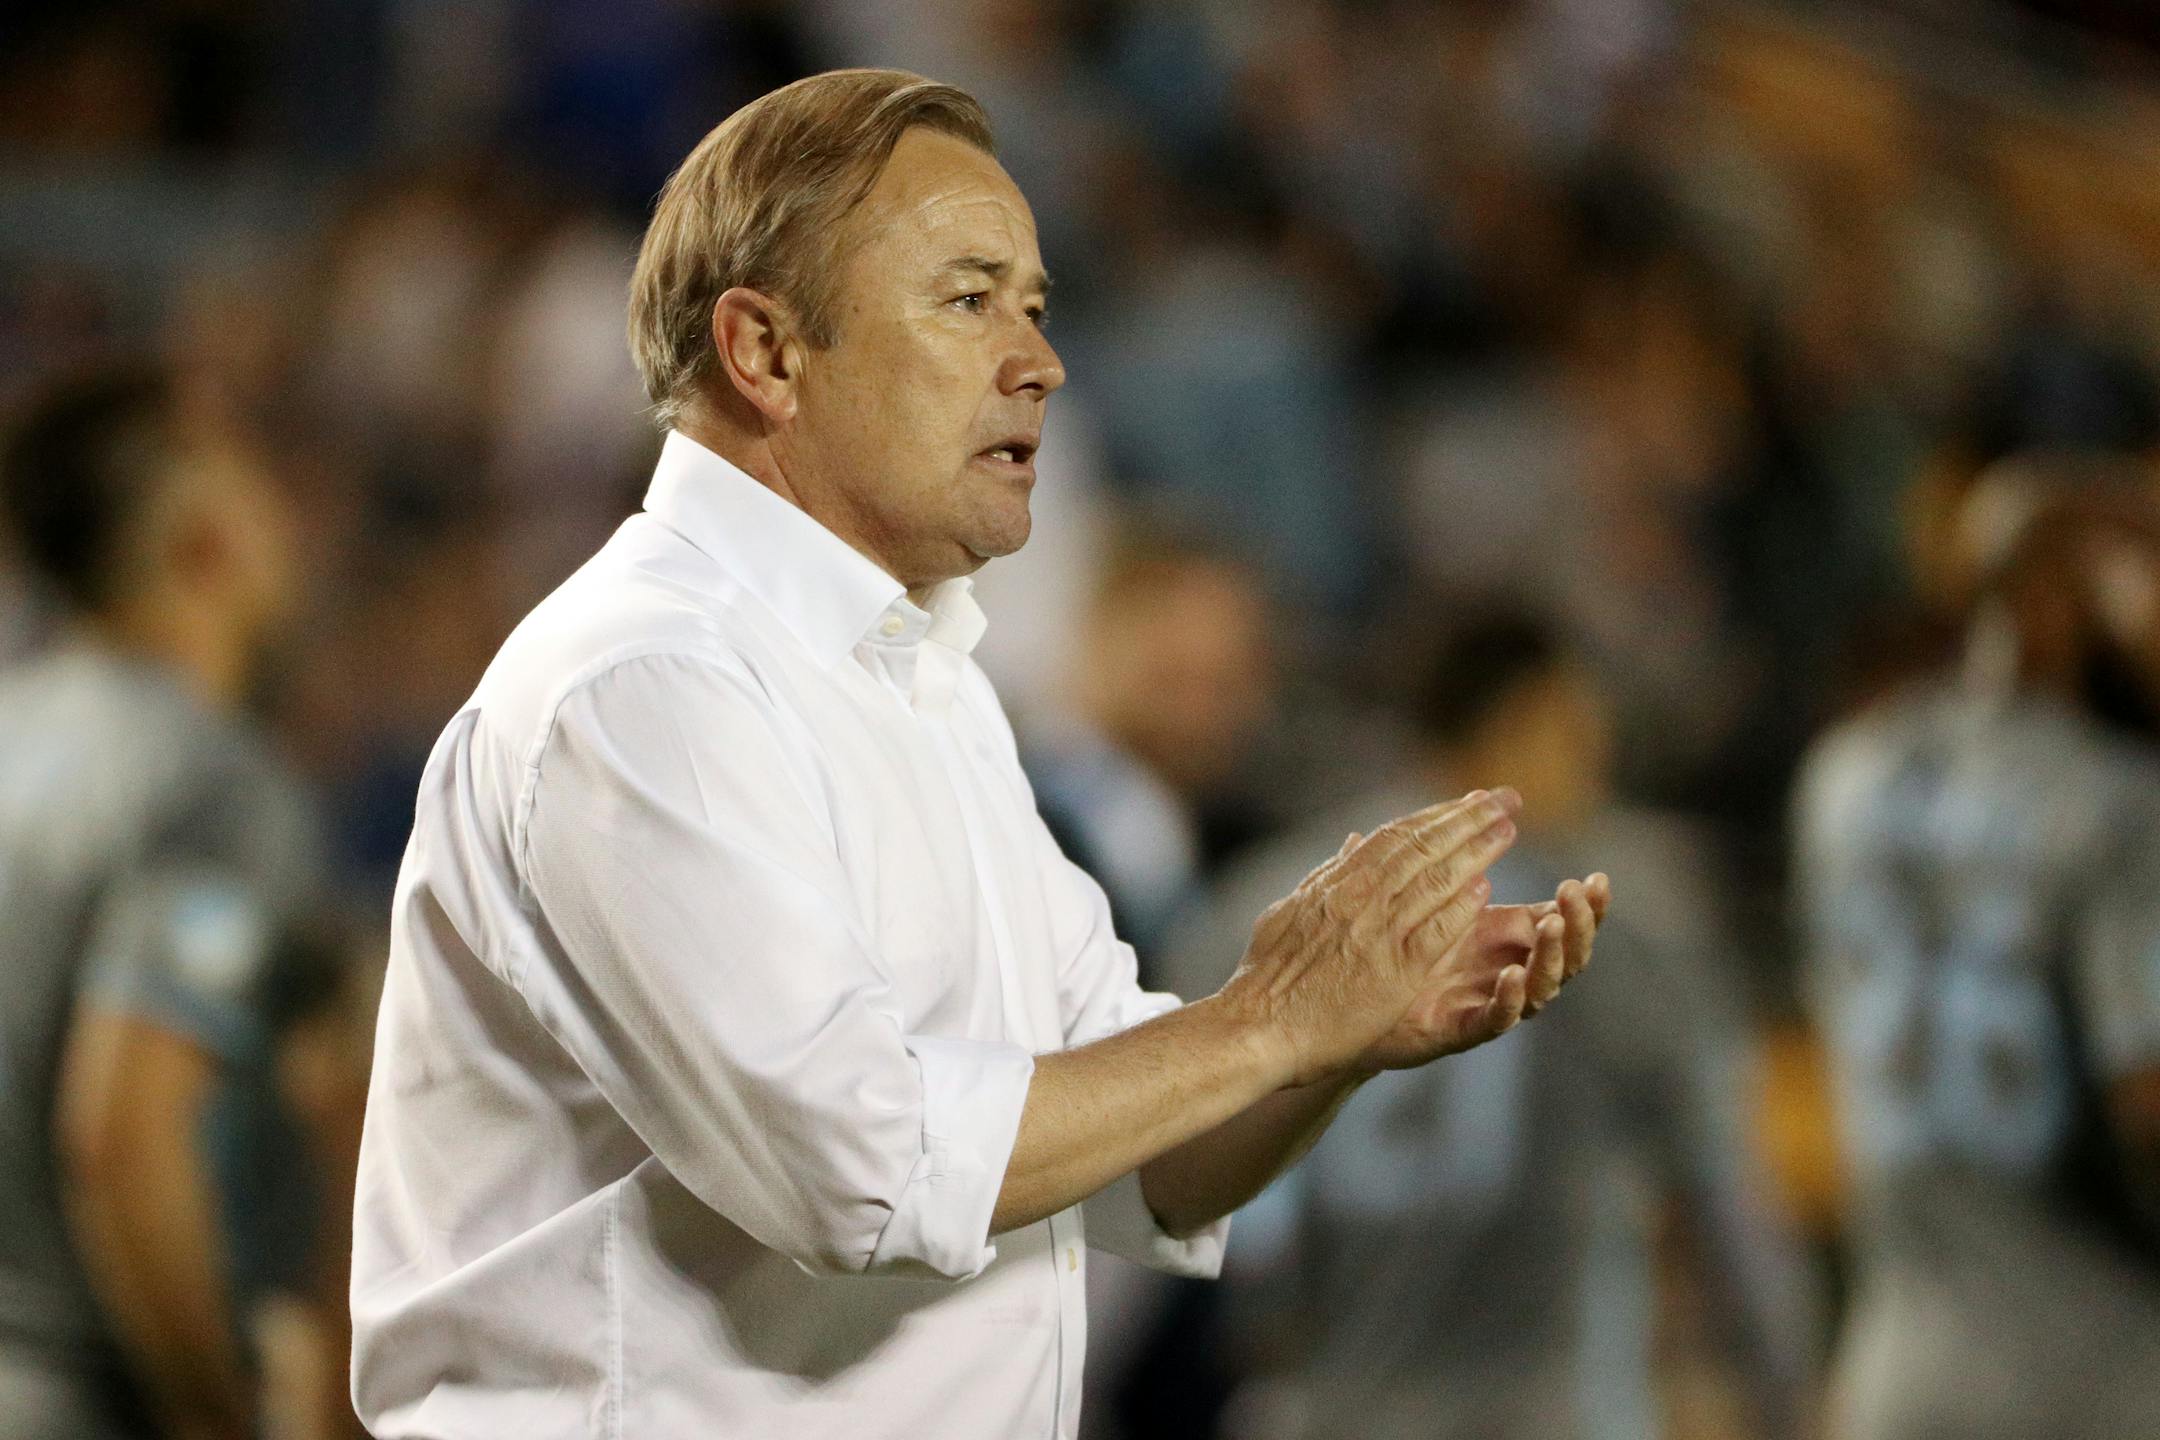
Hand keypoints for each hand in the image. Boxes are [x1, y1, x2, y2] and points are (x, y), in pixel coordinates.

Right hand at [1220, 789, 1521, 1087]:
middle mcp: (1360, 899)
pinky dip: (1460, 907)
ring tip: (1506, 832)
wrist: (1259, 1027)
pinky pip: (1435, 931)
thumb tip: (1351, 841)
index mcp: (1337, 883)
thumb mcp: (1290, 911)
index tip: (1468, 800)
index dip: (1438, 815)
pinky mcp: (1393, 973)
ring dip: (1476, 852)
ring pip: (1436, 881)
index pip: (1397, 836)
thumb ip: (1326, 875)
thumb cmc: (1268, 976)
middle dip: (1469, 819)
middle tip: (1505, 800)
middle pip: (1425, 847)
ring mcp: (1378, 934)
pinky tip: (1485, 890)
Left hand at [1355, 872, 1609, 1071]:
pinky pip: (1497, 1018)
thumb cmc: (1398, 947)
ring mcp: (1489, 999)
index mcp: (1506, 934)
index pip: (1562, 917)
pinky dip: (1510, 998)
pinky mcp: (1464, 1028)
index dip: (1586, 903)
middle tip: (1576, 894)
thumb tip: (1461, 801)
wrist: (1358, 1002)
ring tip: (1551, 926)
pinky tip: (1513, 976)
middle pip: (1567, 951)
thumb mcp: (1425, 893)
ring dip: (1551, 954)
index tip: (1598, 878)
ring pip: (1542, 984)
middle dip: (1579, 923)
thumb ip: (1444, 855)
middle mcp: (1508, 967)